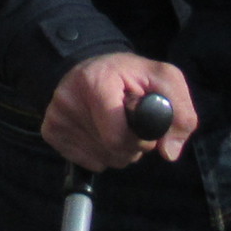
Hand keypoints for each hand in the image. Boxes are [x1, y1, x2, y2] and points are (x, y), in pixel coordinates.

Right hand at [43, 52, 197, 170]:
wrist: (93, 68)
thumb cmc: (131, 75)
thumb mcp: (165, 80)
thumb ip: (181, 113)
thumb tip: (169, 152)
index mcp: (95, 81)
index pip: (117, 137)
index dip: (140, 139)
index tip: (143, 125)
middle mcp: (68, 99)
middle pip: (113, 152)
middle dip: (132, 145)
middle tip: (131, 123)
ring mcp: (56, 116)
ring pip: (104, 160)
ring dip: (118, 151)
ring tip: (116, 125)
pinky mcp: (50, 131)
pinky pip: (87, 163)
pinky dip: (100, 155)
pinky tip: (100, 132)